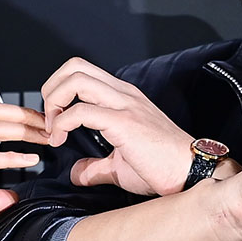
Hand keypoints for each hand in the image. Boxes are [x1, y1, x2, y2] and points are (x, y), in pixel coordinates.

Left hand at [42, 57, 195, 194]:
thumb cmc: (163, 168)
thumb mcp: (120, 166)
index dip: (59, 91)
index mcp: (124, 97)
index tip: (54, 122)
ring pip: (76, 79)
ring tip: (53, 129)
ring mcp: (125, 105)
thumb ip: (95, 166)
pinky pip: (81, 111)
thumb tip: (76, 173)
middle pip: (74, 66)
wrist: (192, 174)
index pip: (82, 72)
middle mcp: (124, 94)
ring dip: (54, 102)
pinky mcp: (125, 123)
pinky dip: (61, 124)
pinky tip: (60, 141)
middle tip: (49, 119)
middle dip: (51, 89)